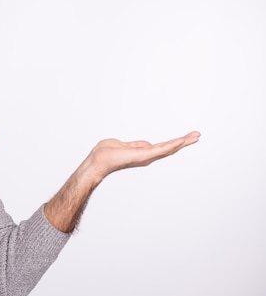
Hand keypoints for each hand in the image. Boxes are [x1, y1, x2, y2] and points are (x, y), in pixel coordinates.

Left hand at [86, 130, 200, 179]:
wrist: (98, 160)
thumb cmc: (106, 153)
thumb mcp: (123, 145)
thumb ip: (136, 145)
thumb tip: (146, 144)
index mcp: (142, 153)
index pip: (162, 147)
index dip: (174, 142)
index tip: (185, 137)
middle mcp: (147, 156)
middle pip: (170, 148)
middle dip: (184, 142)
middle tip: (197, 135)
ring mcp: (146, 156)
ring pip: (169, 148)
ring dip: (182, 142)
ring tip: (195, 136)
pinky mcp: (144, 155)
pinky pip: (161, 149)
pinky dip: (172, 145)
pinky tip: (181, 141)